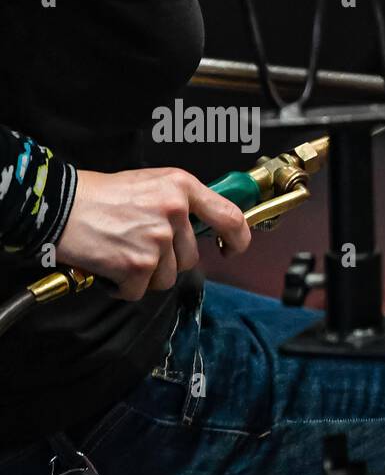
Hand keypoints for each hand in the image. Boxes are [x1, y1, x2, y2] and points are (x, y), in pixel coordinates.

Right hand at [55, 168, 252, 300]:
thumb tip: (206, 227)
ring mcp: (157, 239)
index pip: (230, 217)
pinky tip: (109, 265)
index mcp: (181, 186)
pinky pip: (141, 291)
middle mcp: (174, 211)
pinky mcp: (138, 264)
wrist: (55, 205)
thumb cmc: (97, 194)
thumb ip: (180, 203)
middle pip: (190, 257)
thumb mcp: (148, 183)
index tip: (231, 249)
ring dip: (145, 274)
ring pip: (168, 277)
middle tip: (137, 244)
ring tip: (121, 251)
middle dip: (167, 260)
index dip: (238, 239)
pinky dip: (123, 286)